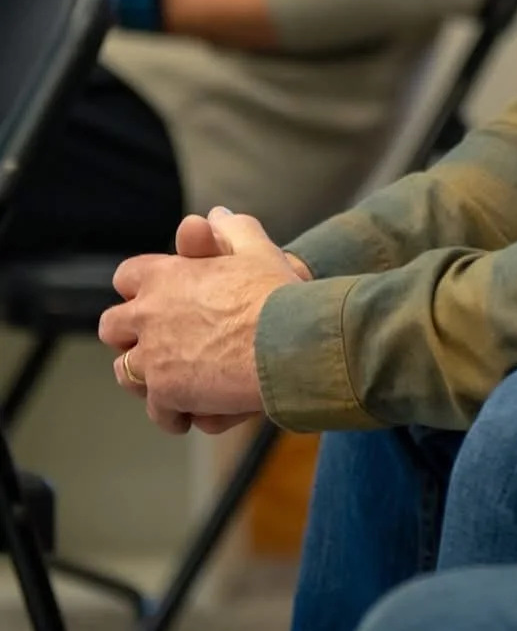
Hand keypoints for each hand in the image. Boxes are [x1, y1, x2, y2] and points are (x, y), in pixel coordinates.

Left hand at [100, 207, 299, 434]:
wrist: (290, 342)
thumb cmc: (277, 294)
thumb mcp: (258, 250)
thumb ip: (233, 230)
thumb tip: (216, 216)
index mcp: (164, 276)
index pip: (127, 277)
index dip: (141, 288)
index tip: (159, 299)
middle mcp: (148, 316)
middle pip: (111, 328)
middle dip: (129, 336)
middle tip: (160, 344)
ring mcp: (153, 359)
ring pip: (126, 374)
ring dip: (146, 378)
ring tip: (177, 382)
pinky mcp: (168, 395)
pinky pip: (159, 412)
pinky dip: (175, 414)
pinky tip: (197, 411)